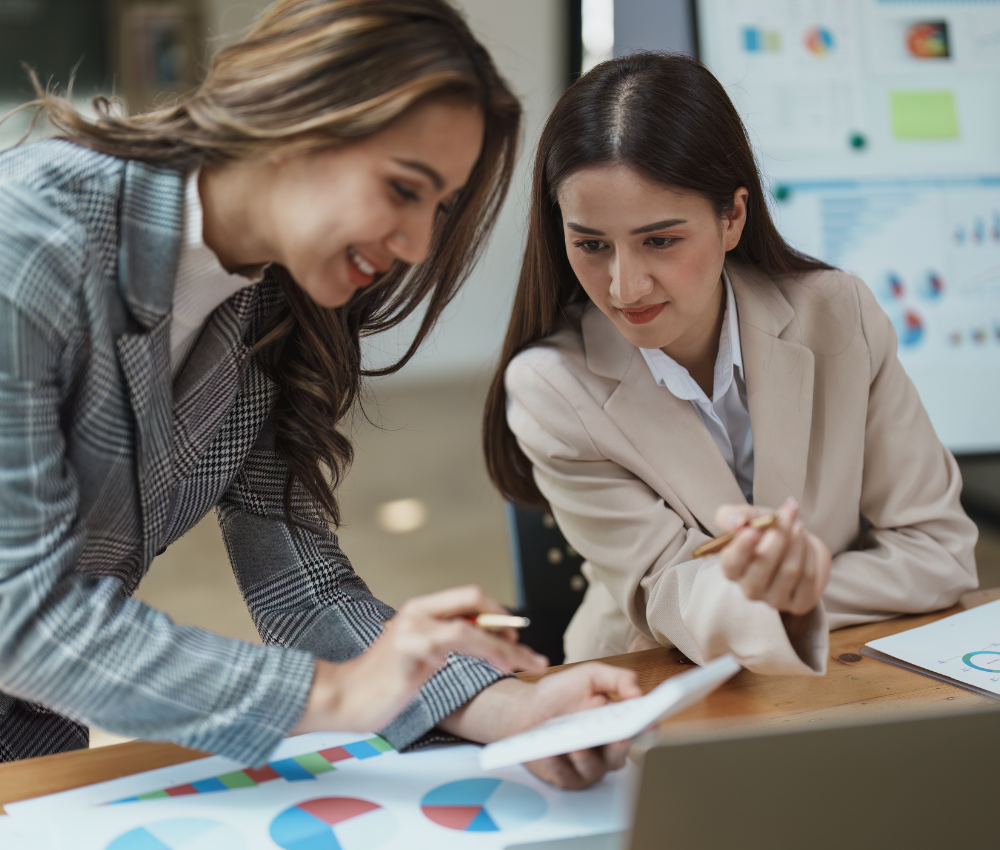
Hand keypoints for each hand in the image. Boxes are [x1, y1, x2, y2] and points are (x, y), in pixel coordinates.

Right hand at [292, 585, 547, 734]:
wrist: (340, 697)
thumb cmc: (379, 684)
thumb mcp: (419, 657)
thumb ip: (445, 643)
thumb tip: (484, 641)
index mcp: (419, 609)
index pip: (469, 597)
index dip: (498, 613)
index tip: (516, 639)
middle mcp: (418, 611)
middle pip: (474, 597)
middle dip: (507, 621)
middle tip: (527, 650)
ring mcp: (415, 627)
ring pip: (474, 624)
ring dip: (507, 645)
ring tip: (527, 663)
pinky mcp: (414, 647)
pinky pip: (462, 641)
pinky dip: (490, 651)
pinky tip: (503, 665)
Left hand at [439, 663, 643, 789]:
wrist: (526, 708)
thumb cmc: (561, 693)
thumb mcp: (590, 676)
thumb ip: (618, 679)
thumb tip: (638, 693)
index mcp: (617, 724)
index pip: (641, 732)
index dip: (647, 729)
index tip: (647, 723)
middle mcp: (607, 749)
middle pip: (620, 755)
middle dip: (618, 748)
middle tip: (617, 737)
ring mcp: (588, 766)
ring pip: (594, 770)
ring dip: (586, 759)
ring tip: (577, 746)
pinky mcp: (566, 778)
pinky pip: (566, 778)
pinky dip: (558, 766)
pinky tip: (550, 753)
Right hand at [714, 499, 831, 615]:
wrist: (792, 543)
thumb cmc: (763, 530)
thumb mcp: (745, 518)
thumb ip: (732, 516)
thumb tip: (736, 523)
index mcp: (732, 569)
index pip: (732, 563)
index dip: (742, 549)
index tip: (753, 530)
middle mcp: (749, 589)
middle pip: (763, 565)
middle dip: (779, 535)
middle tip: (788, 512)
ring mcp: (774, 599)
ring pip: (789, 570)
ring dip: (797, 541)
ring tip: (798, 525)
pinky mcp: (799, 603)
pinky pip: (807, 577)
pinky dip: (809, 553)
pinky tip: (805, 543)